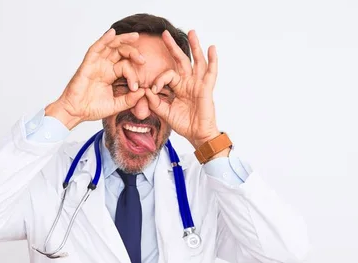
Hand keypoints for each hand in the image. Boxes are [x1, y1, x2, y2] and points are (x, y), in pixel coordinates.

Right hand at [45, 29, 145, 128]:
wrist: (76, 112)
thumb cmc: (92, 109)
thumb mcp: (116, 105)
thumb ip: (130, 99)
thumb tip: (144, 92)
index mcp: (111, 75)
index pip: (126, 66)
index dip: (134, 74)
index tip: (136, 87)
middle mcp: (104, 66)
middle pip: (120, 52)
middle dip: (133, 52)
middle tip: (143, 60)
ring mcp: (96, 64)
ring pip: (110, 46)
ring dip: (123, 40)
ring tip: (135, 37)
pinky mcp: (88, 64)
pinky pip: (96, 48)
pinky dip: (104, 40)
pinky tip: (112, 33)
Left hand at [145, 30, 219, 148]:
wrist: (197, 135)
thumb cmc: (184, 124)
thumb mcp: (165, 112)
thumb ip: (155, 102)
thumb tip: (144, 92)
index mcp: (178, 87)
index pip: (167, 75)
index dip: (158, 80)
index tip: (153, 91)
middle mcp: (188, 82)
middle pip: (181, 60)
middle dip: (173, 47)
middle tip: (164, 33)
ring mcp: (198, 84)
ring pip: (197, 61)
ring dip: (195, 46)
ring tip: (192, 32)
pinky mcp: (207, 88)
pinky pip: (211, 72)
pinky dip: (212, 60)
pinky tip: (212, 48)